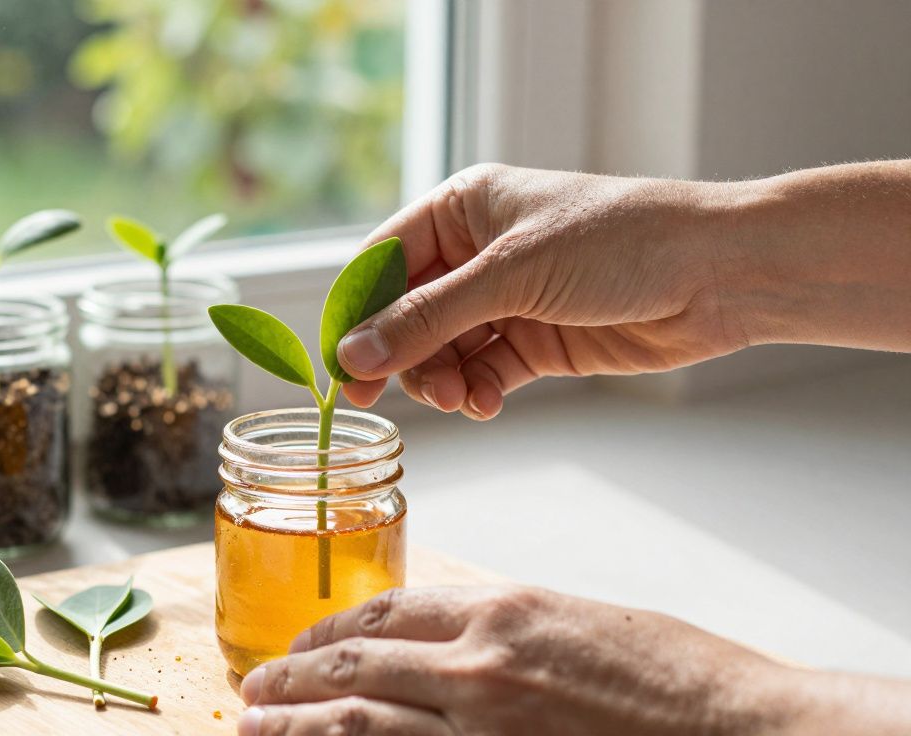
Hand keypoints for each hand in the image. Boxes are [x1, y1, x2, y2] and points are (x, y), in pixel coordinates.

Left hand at [236, 586, 910, 735]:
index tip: (304, 644)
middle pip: (353, 669)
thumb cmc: (678, 678)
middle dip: (292, 682)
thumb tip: (449, 645)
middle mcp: (478, 666)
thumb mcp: (580, 625)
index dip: (332, 630)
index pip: (386, 612)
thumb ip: (505, 633)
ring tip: (255, 730)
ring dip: (296, 728)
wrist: (743, 730)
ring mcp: (481, 729)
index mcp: (503, 610)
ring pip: (357, 725)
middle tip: (254, 692)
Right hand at [338, 161, 910, 417]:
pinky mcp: (535, 341)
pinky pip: (480, 372)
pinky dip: (473, 392)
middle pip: (406, 314)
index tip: (338, 365)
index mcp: (463, 209)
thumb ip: (427, 319)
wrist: (717, 274)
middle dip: (400, 356)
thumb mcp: (511, 275)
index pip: (383, 262)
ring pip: (441, 350)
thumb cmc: (619, 242)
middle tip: (386, 399)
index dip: (355, 313)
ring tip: (458, 398)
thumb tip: (354, 355)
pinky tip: (483, 404)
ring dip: (439, 379)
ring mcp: (506, 299)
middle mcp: (477, 253)